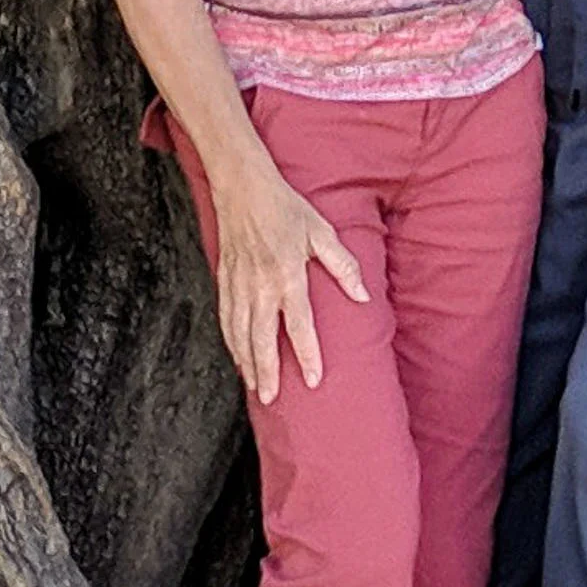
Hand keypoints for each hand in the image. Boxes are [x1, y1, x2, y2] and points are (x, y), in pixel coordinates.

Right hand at [211, 166, 367, 403]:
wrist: (242, 188)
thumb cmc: (286, 208)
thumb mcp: (321, 232)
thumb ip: (342, 266)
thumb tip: (362, 296)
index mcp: (287, 275)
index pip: (299, 325)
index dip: (306, 354)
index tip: (313, 380)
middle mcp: (260, 286)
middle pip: (262, 338)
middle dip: (267, 371)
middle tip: (272, 399)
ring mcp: (238, 285)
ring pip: (240, 334)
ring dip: (247, 363)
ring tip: (256, 388)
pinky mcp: (224, 281)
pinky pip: (226, 319)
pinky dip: (230, 342)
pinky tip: (237, 357)